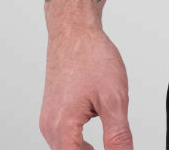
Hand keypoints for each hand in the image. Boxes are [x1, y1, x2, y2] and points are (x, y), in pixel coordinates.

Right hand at [39, 23, 134, 149]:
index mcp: (62, 128)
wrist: (74, 30)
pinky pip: (65, 137)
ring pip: (67, 149)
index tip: (115, 149)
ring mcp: (49, 120)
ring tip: (108, 142)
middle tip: (115, 145)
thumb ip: (118, 136)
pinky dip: (79, 141)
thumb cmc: (91, 56)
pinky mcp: (53, 112)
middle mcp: (50, 128)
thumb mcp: (114, 99)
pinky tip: (95, 132)